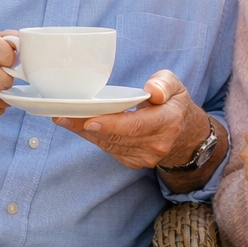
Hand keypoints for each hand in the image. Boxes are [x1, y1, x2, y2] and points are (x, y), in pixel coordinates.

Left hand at [52, 70, 207, 169]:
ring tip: (65, 118)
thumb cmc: (173, 104)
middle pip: (117, 137)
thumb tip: (152, 91)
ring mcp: (146, 157)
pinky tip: (80, 127)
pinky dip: (93, 139)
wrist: (184, 134)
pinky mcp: (135, 162)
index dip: (112, 124)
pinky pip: (110, 150)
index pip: (137, 125)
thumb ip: (164, 83)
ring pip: (110, 145)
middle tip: (63, 115)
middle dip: (87, 127)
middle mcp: (157, 143)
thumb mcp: (175, 86)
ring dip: (85, 133)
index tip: (90, 121)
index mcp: (168, 121)